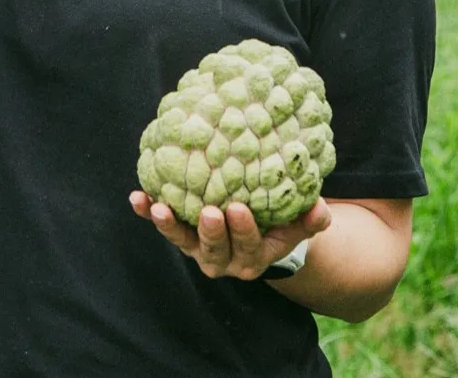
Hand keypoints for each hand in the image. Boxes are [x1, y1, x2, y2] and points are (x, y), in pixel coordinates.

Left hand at [129, 191, 330, 280]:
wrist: (257, 234)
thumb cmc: (279, 224)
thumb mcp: (298, 226)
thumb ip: (311, 219)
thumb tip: (320, 208)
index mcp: (253, 257)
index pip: (247, 246)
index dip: (243, 231)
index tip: (238, 208)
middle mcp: (223, 259)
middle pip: (213, 249)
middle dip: (210, 232)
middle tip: (208, 212)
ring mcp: (198, 249)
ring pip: (183, 242)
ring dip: (169, 226)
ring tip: (158, 208)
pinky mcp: (182, 234)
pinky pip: (165, 226)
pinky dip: (149, 213)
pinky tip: (137, 198)